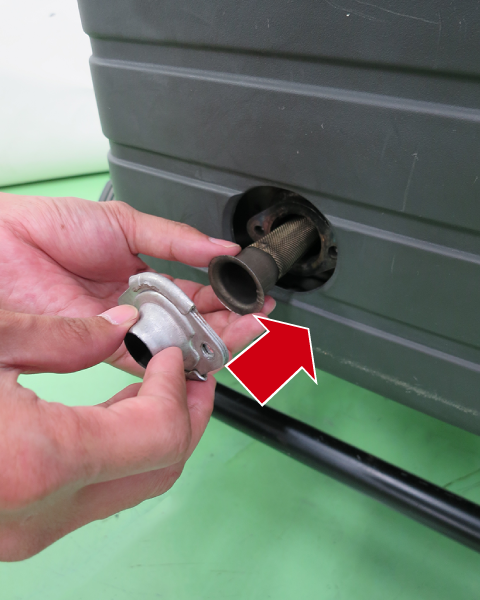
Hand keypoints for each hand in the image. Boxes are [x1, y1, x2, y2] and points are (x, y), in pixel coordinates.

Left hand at [0, 193, 274, 373]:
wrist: (7, 243)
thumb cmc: (54, 226)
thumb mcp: (127, 222)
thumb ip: (178, 241)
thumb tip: (221, 250)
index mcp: (145, 273)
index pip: (196, 292)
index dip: (227, 294)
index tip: (253, 293)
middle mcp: (138, 305)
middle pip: (193, 321)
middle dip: (231, 319)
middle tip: (261, 317)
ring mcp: (123, 327)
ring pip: (178, 341)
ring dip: (215, 338)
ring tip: (249, 330)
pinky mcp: (104, 346)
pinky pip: (148, 356)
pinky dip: (178, 355)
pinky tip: (205, 348)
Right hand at [0, 306, 219, 560]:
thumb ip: (66, 337)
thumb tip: (120, 328)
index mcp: (41, 461)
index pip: (160, 433)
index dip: (178, 388)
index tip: (173, 358)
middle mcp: (43, 512)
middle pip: (162, 469)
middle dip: (191, 414)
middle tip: (195, 375)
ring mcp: (33, 529)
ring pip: (135, 485)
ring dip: (160, 431)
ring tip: (162, 386)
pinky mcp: (25, 527)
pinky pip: (100, 491)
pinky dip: (125, 449)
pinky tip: (119, 411)